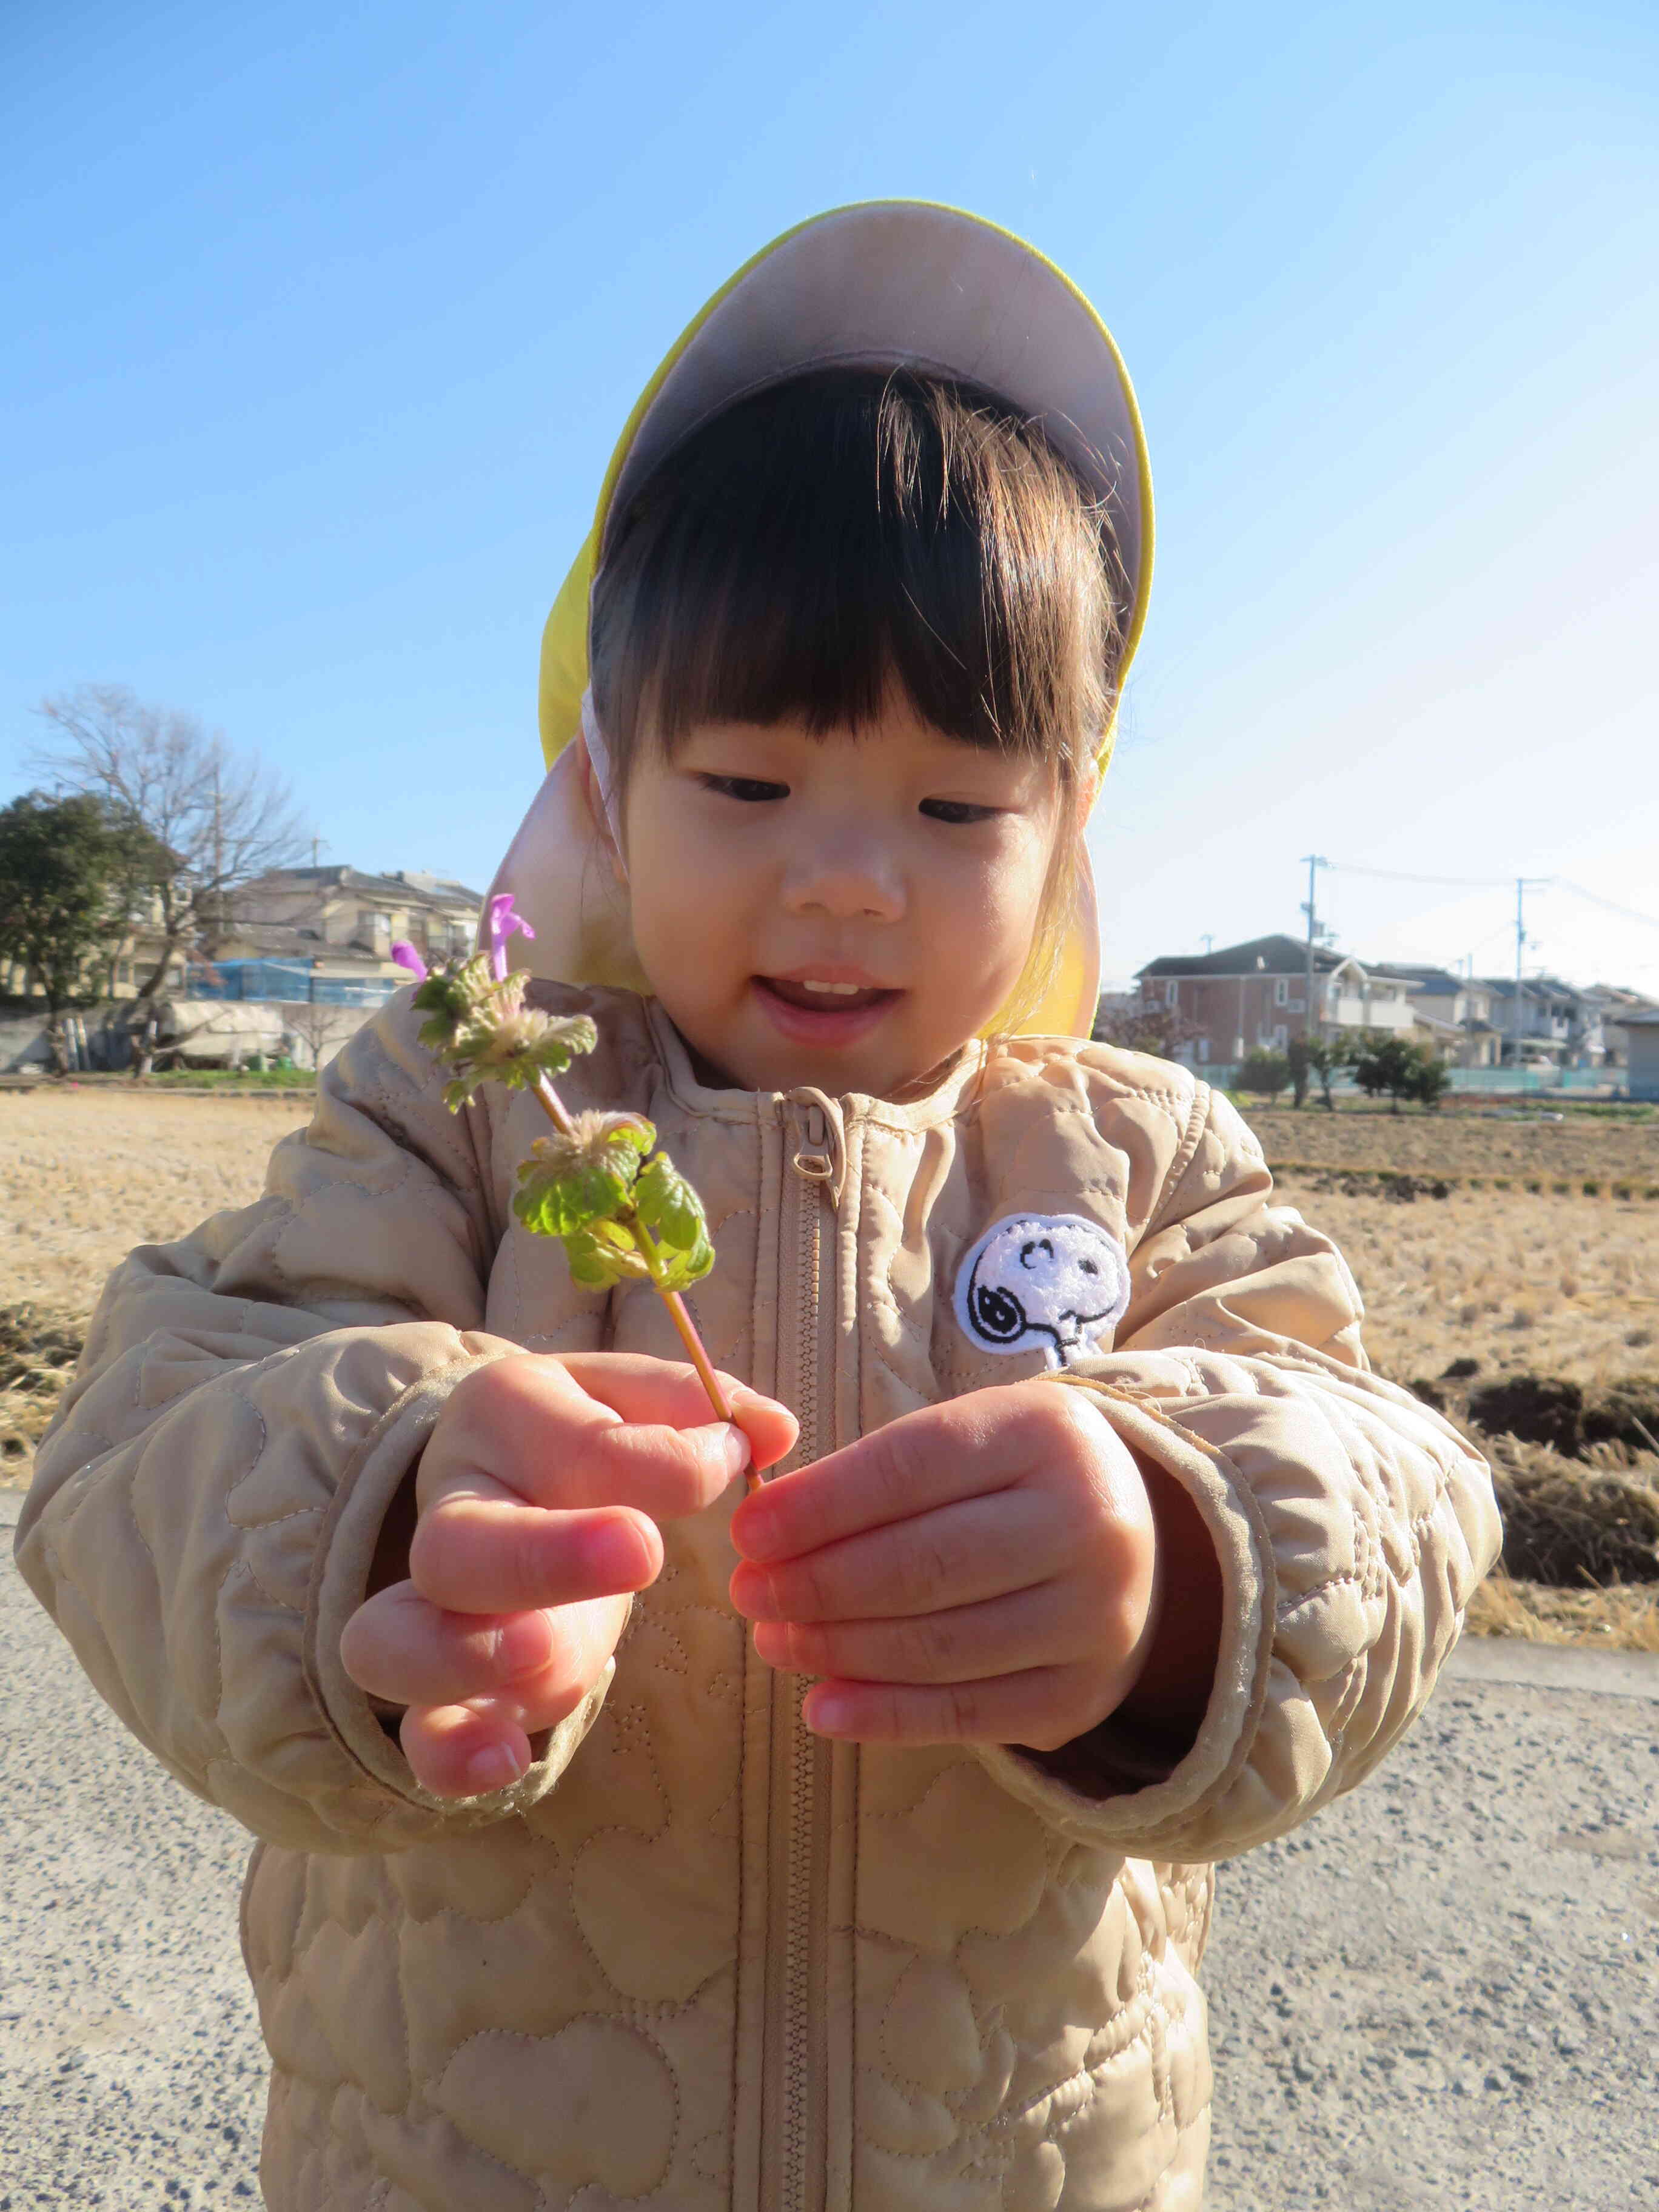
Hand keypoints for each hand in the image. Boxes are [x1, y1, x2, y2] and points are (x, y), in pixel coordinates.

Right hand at [340, 1352, 796, 1797]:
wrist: (504, 1482)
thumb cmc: (584, 1435)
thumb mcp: (632, 1397)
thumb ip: (699, 1405)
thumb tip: (772, 1430)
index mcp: (502, 1417)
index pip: (571, 1438)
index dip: (658, 1458)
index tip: (729, 1462)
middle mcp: (451, 1509)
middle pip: (457, 1542)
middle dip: (546, 1555)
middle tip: (643, 1551)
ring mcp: (434, 1610)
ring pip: (393, 1640)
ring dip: (468, 1657)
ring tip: (548, 1655)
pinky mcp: (446, 1692)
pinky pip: (419, 1732)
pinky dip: (450, 1754)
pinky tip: (504, 1759)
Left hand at [728, 1382, 1160, 1751]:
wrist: (1142, 1539)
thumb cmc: (1017, 1478)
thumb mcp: (970, 1438)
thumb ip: (877, 1472)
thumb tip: (768, 1529)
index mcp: (1046, 1434)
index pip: (913, 1468)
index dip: (820, 1504)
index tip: (747, 1530)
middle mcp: (1086, 1523)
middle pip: (924, 1564)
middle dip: (817, 1584)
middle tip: (748, 1591)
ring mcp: (1094, 1617)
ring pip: (939, 1645)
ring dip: (838, 1650)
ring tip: (773, 1639)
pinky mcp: (1081, 1695)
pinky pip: (967, 1713)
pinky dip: (885, 1717)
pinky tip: (822, 1705)